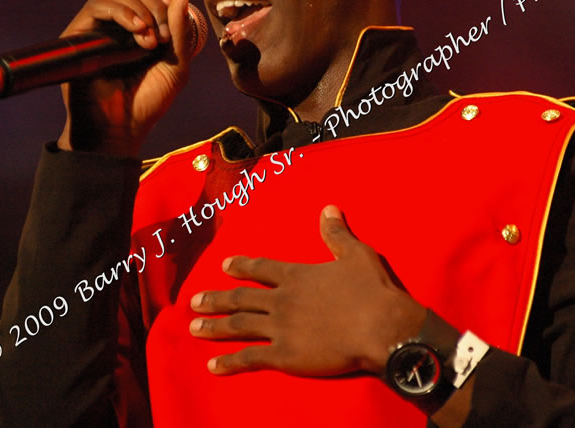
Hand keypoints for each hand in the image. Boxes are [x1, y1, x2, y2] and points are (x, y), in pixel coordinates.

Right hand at [56, 0, 194, 156]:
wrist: (121, 128)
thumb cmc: (148, 101)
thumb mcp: (176, 65)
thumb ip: (181, 32)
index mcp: (146, 28)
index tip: (174, 19)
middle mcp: (122, 25)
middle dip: (156, 7)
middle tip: (163, 38)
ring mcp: (101, 28)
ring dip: (140, 9)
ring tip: (150, 39)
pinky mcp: (81, 34)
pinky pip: (96, 6)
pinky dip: (121, 12)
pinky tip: (137, 29)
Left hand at [189, 205, 426, 376]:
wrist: (380, 327)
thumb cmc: (371, 290)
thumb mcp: (356, 254)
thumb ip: (336, 234)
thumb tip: (328, 208)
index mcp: (297, 276)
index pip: (262, 269)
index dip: (242, 266)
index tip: (224, 265)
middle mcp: (282, 300)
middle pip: (242, 298)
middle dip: (216, 299)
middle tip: (194, 302)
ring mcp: (280, 328)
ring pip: (239, 325)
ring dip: (215, 327)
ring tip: (194, 328)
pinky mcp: (285, 356)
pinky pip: (251, 358)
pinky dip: (230, 362)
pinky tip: (213, 366)